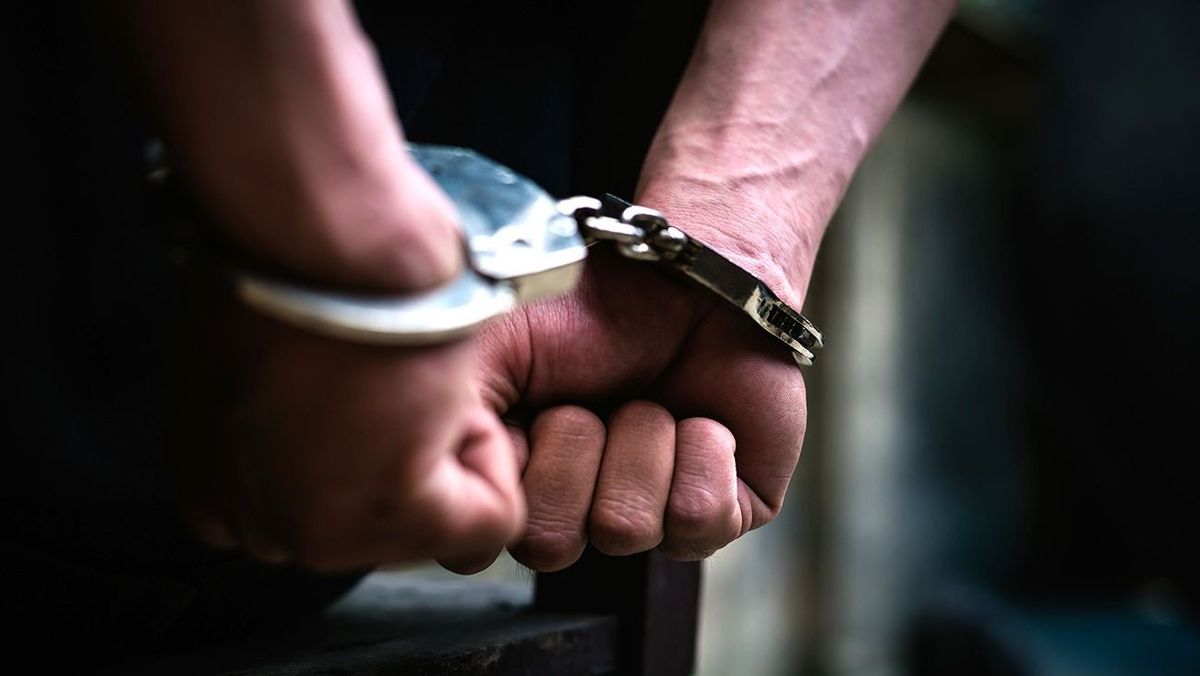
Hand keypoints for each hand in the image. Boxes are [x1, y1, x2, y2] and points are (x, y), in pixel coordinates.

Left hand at [171, 160, 524, 572]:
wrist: (308, 223)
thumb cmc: (281, 254)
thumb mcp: (251, 357)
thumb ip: (282, 418)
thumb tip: (333, 423)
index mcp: (215, 495)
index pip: (328, 505)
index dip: (372, 441)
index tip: (363, 382)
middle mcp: (260, 530)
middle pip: (388, 522)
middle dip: (412, 451)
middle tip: (391, 372)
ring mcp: (320, 533)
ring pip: (443, 520)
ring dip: (451, 442)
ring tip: (411, 372)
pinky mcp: (390, 513)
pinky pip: (488, 516)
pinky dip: (491, 451)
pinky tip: (441, 389)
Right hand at [472, 234, 807, 571]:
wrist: (684, 271)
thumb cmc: (584, 307)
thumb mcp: (487, 349)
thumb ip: (450, 430)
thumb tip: (460, 519)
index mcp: (513, 481)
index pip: (483, 542)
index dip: (508, 471)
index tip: (526, 411)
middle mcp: (576, 509)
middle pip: (552, 544)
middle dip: (574, 449)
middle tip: (590, 397)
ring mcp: (648, 516)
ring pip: (626, 529)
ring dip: (638, 440)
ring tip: (648, 397)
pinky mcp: (719, 511)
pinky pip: (699, 520)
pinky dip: (701, 453)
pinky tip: (702, 418)